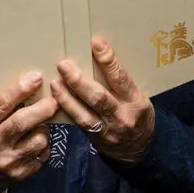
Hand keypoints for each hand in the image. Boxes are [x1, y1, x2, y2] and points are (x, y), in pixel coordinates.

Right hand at [0, 72, 59, 192]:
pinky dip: (44, 145)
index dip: (21, 89)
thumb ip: (4, 107)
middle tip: (54, 100)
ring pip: (38, 139)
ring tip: (40, 125)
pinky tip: (36, 141)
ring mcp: (8, 162)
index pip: (1, 104)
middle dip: (42, 109)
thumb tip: (32, 84)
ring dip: (44, 129)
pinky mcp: (22, 174)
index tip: (36, 78)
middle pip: (22, 123)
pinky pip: (43, 154)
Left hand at [53, 38, 156, 162]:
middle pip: (99, 97)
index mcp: (136, 101)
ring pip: (84, 113)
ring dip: (66, 97)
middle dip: (79, 81)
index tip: (96, 44)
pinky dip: (66, 109)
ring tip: (55, 82)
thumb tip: (98, 55)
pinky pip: (78, 123)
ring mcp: (107, 129)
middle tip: (64, 65)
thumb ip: (120, 82)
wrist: (138, 148)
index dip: (109, 61)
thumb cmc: (136, 114)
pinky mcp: (94, 137)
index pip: (121, 78)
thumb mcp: (137, 97)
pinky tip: (55, 98)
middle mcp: (122, 116)